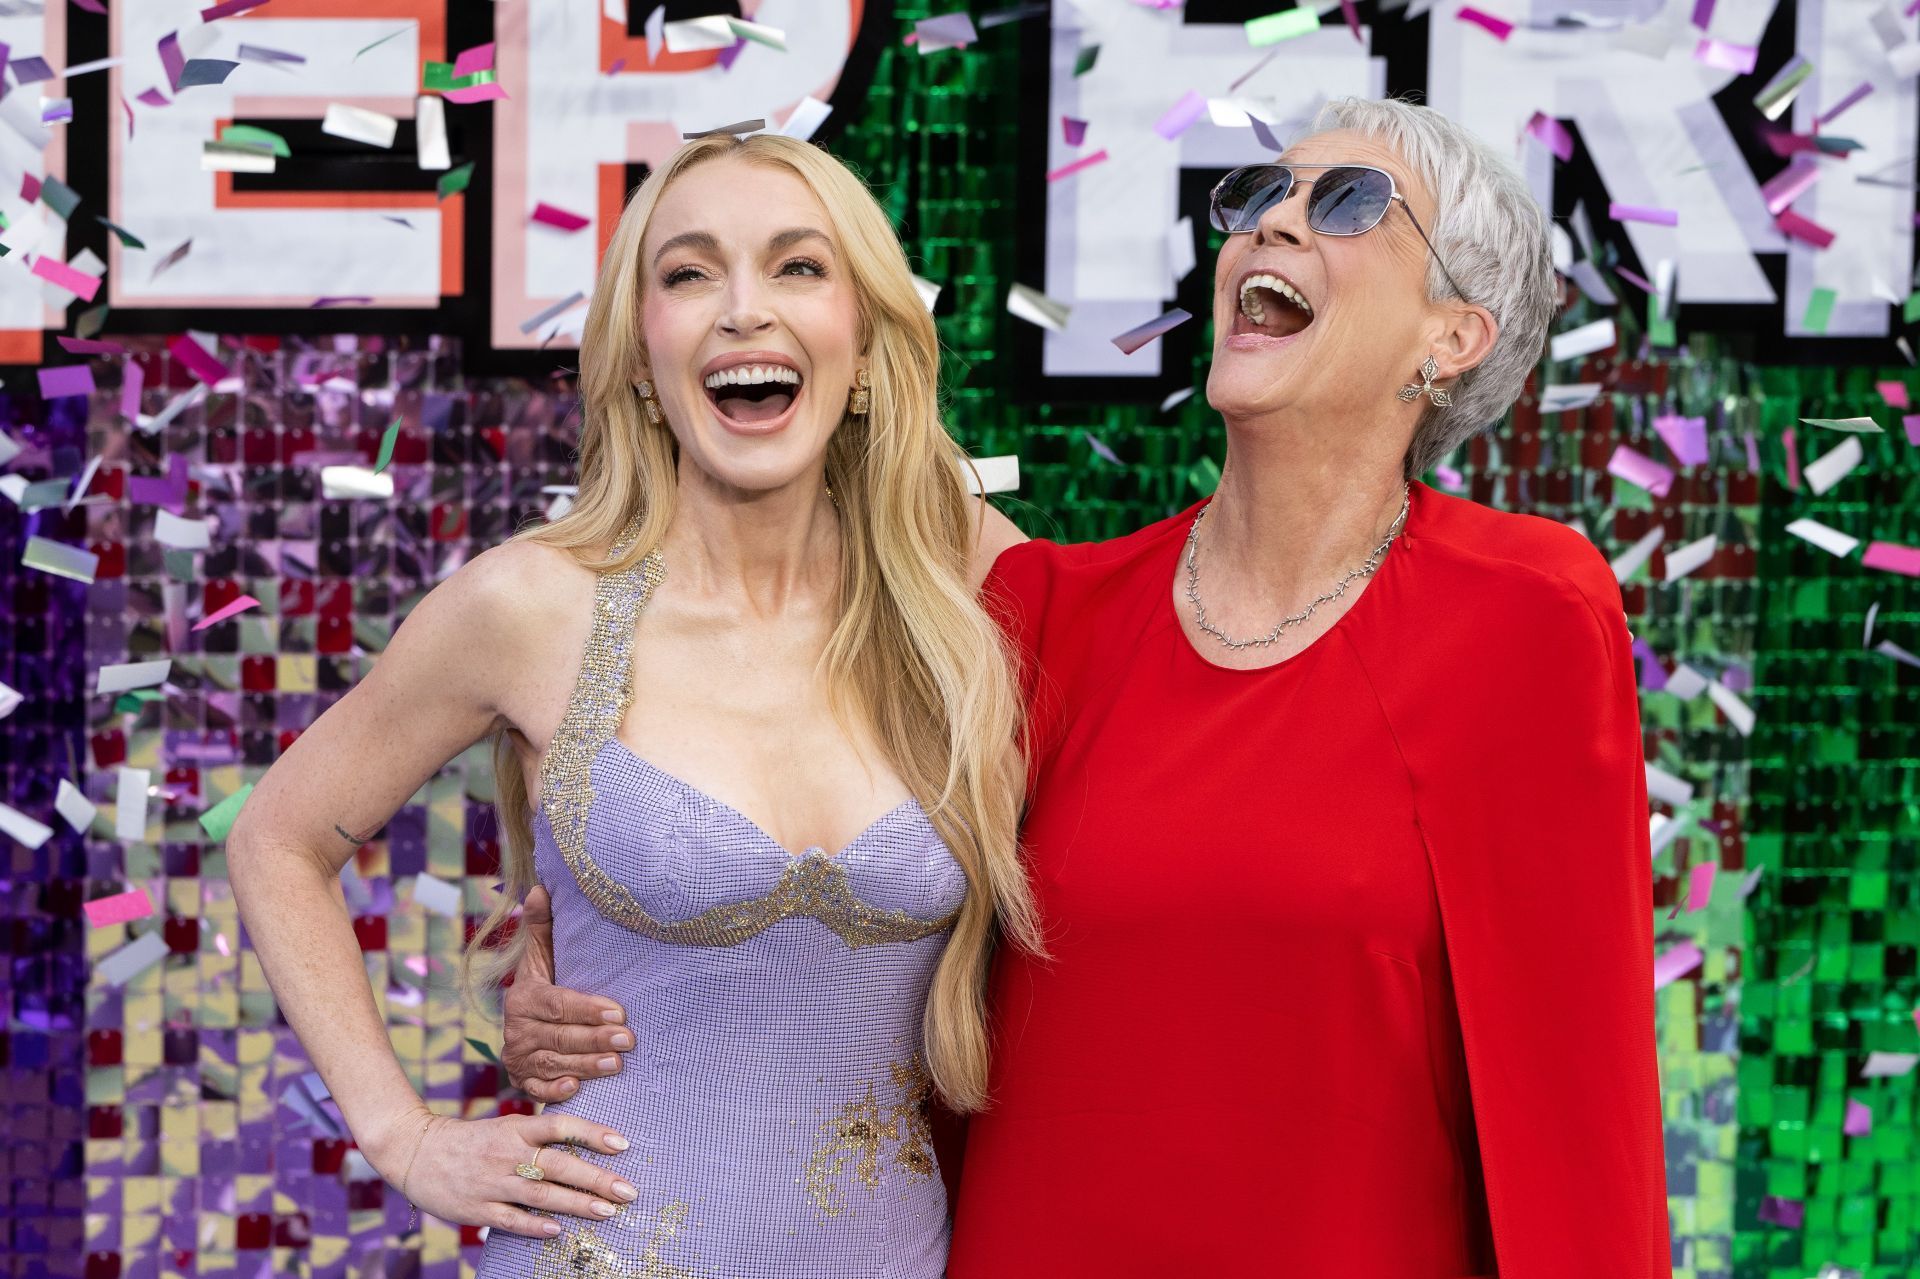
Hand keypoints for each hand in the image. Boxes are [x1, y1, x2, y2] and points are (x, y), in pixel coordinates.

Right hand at [370, 1106, 637, 1236]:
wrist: (417, 1151)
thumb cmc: (472, 1139)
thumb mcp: (505, 1126)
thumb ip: (539, 1135)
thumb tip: (584, 1143)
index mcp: (516, 1127)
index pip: (561, 1126)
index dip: (593, 1133)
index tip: (623, 1144)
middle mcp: (507, 1153)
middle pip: (559, 1164)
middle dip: (597, 1178)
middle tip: (629, 1190)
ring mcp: (492, 1181)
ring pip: (541, 1194)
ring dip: (576, 1203)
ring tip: (607, 1212)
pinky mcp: (477, 1208)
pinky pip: (511, 1219)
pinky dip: (535, 1225)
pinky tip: (559, 1231)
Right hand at [503, 885, 632, 1101]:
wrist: (526, 1028)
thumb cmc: (547, 986)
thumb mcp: (543, 957)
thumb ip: (543, 927)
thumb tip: (540, 887)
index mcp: (523, 997)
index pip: (557, 1003)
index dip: (587, 1009)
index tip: (619, 1012)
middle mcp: (516, 1030)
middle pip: (560, 1036)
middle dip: (595, 1038)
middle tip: (629, 1040)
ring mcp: (518, 1058)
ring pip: (554, 1063)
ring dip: (587, 1065)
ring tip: (618, 1064)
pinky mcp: (523, 1083)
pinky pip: (537, 1091)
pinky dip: (556, 1091)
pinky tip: (577, 1088)